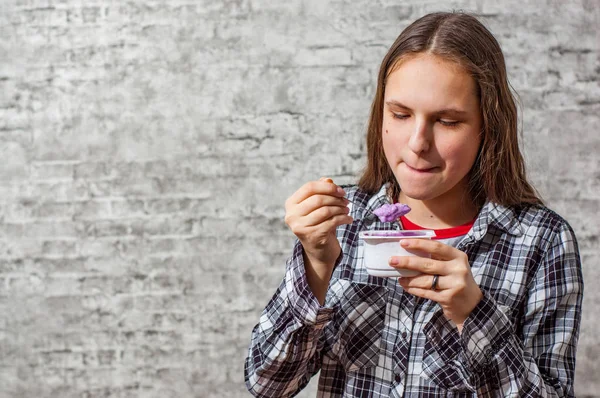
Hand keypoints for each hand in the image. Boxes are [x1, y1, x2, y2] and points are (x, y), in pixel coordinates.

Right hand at [284, 177, 352, 302]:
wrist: (318, 251)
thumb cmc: (319, 223)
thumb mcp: (318, 206)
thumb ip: (322, 191)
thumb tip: (328, 180)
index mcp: (291, 204)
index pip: (309, 187)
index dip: (327, 187)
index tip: (341, 191)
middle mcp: (292, 215)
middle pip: (318, 199)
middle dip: (336, 198)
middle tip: (346, 201)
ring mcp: (300, 227)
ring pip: (326, 210)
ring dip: (340, 208)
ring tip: (347, 209)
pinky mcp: (312, 236)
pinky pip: (332, 222)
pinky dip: (344, 218)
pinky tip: (349, 219)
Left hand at [389, 239, 482, 329]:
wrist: (472, 305)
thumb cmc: (457, 280)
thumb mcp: (452, 265)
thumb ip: (437, 258)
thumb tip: (409, 251)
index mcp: (458, 257)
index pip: (436, 247)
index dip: (418, 244)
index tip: (402, 242)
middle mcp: (458, 269)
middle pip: (427, 264)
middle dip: (407, 262)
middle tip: (392, 260)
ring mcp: (454, 285)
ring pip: (425, 280)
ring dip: (408, 279)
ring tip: (399, 278)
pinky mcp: (448, 298)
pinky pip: (426, 292)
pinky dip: (413, 289)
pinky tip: (406, 286)